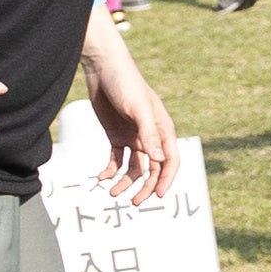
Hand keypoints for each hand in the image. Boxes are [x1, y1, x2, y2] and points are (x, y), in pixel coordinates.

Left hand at [85, 43, 175, 199]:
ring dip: (125, 182)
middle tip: (134, 202)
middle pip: (152, 169)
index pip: (170, 161)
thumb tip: (159, 160)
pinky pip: (116, 159)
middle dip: (145, 186)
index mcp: (162, 130)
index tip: (157, 195)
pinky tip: (100, 178)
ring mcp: (133, 137)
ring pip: (134, 167)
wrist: (103, 69)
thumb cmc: (126, 84)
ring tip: (111, 192)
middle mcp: (150, 137)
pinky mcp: (116, 136)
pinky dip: (110, 170)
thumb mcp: (139, 109)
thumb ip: (149, 135)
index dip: (166, 179)